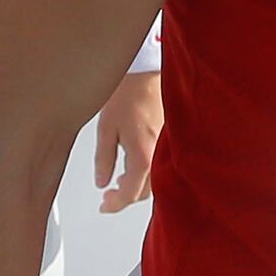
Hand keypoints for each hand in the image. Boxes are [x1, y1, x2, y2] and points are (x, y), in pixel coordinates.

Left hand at [92, 69, 163, 211]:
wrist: (149, 70)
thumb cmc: (129, 92)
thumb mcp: (106, 128)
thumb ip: (103, 159)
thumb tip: (102, 181)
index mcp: (143, 157)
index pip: (129, 194)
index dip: (114, 204)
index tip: (104, 205)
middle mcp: (160, 155)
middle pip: (145, 192)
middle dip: (126, 197)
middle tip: (109, 195)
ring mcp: (169, 147)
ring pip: (156, 180)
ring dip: (138, 185)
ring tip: (121, 180)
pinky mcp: (173, 138)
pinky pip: (163, 164)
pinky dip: (150, 171)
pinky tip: (138, 164)